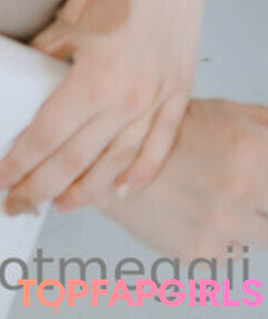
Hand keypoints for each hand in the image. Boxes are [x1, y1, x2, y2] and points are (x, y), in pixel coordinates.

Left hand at [0, 0, 209, 213]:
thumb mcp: (68, 15)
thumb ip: (46, 53)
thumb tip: (23, 78)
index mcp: (94, 76)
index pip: (47, 134)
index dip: (21, 160)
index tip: (0, 176)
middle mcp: (128, 96)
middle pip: (77, 158)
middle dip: (42, 186)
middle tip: (17, 202)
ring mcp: (158, 97)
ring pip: (118, 161)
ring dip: (87, 188)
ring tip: (60, 204)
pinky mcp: (179, 90)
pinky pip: (161, 143)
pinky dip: (141, 171)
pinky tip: (121, 189)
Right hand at [104, 99, 267, 258]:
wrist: (111, 157)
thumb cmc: (165, 133)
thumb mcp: (224, 111)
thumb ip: (265, 125)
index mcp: (252, 150)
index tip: (262, 185)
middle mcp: (240, 189)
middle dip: (262, 203)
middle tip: (247, 192)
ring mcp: (221, 224)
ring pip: (261, 238)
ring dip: (247, 223)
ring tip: (218, 199)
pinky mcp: (201, 251)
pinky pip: (232, 253)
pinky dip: (222, 238)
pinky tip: (199, 212)